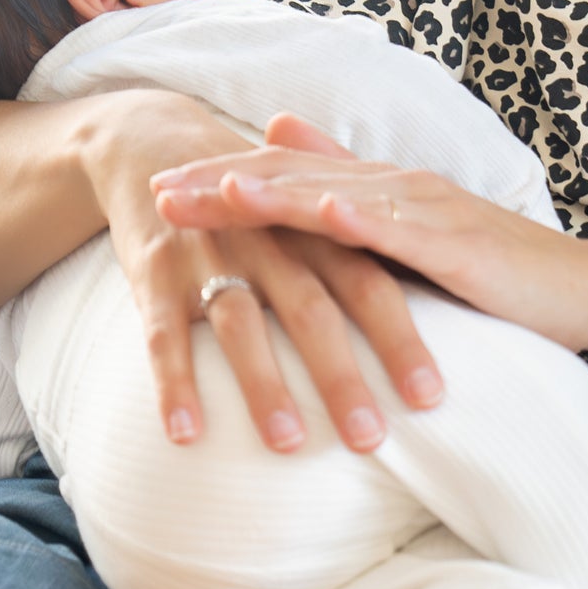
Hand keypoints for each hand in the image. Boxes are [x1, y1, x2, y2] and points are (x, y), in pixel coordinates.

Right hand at [79, 92, 441, 456]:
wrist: (156, 144)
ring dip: (264, 385)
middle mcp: (269, 243)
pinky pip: (162, 335)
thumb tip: (433, 313)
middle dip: (341, 375)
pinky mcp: (154, 275)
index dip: (400, 339)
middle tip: (369, 437)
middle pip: (312, 311)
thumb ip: (355, 259)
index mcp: (314, 233)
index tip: (430, 399)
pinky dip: (174, 383)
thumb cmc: (252, 203)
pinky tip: (186, 434)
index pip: (370, 286)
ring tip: (289, 444)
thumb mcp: (306, 218)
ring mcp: (210, 257)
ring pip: (240, 325)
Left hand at [152, 111, 587, 355]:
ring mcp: (424, 210)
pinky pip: (399, 229)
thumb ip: (355, 205)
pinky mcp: (456, 244)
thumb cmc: (495, 274)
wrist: (583, 291)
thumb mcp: (412, 240)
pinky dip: (358, 217)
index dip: (220, 178)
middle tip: (155, 190)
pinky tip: (321, 212)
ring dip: (272, 191)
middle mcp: (393, 186)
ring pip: (333, 195)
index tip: (159, 187)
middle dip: (221, 182)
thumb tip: (282, 151)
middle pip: (293, 177)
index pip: (285, 176)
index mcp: (379, 188)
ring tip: (213, 192)